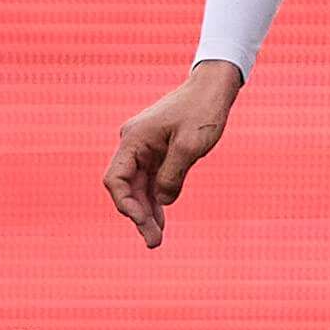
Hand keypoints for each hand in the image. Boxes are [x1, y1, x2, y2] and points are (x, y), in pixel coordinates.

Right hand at [103, 60, 241, 248]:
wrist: (213, 87)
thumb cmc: (203, 111)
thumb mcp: (191, 145)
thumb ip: (173, 175)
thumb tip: (162, 201)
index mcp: (134, 139)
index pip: (116, 180)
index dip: (126, 205)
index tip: (142, 222)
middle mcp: (133, 144)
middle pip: (127, 187)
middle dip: (138, 215)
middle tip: (154, 242)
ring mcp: (145, 147)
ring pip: (139, 186)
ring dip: (146, 211)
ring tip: (156, 238)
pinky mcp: (158, 151)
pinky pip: (151, 180)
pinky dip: (155, 199)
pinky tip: (160, 219)